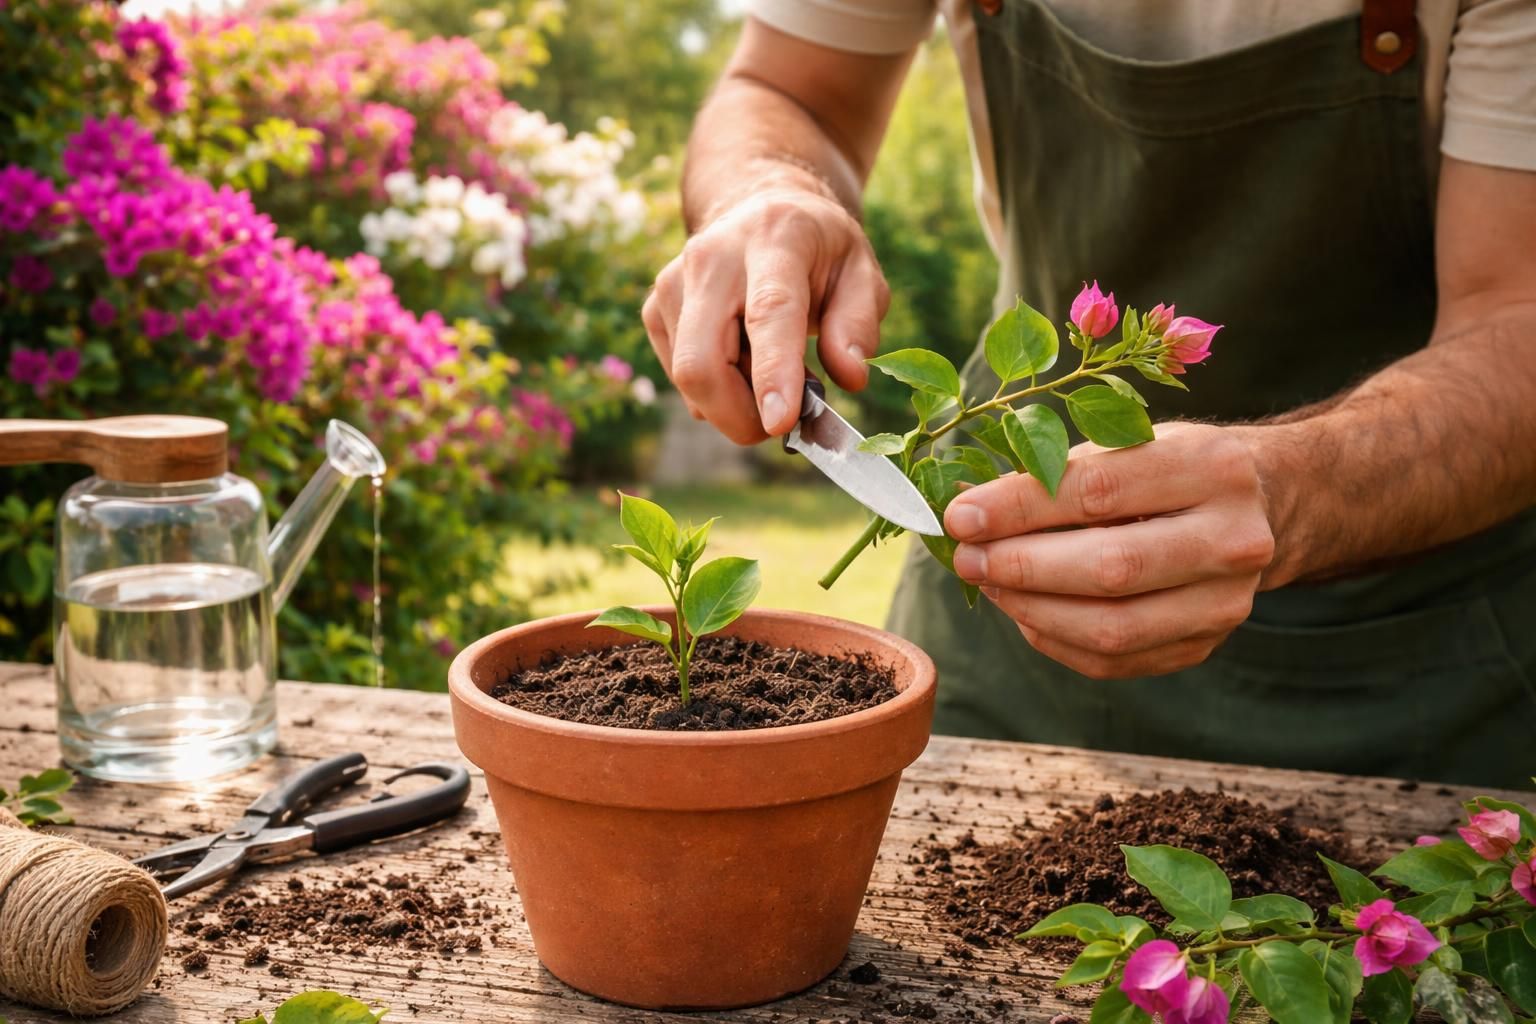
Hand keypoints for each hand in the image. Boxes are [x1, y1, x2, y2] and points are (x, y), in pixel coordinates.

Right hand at [641, 188, 889, 443]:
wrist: (760, 211)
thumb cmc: (818, 251)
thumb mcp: (862, 273)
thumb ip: (858, 325)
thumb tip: (849, 377)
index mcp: (774, 240)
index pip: (768, 312)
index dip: (773, 372)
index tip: (780, 422)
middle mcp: (711, 258)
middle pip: (702, 361)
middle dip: (739, 415)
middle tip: (783, 421)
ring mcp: (673, 284)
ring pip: (690, 379)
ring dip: (735, 401)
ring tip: (770, 368)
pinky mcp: (654, 310)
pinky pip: (681, 379)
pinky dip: (716, 390)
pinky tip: (742, 360)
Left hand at [944, 423, 1276, 678]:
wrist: (1259, 507)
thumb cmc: (1170, 467)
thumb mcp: (1127, 443)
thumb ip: (1057, 472)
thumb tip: (968, 514)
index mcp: (1212, 467)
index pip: (1098, 490)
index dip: (1019, 508)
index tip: (960, 517)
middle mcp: (1233, 539)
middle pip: (1110, 567)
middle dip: (1021, 566)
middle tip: (966, 558)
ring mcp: (1226, 602)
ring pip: (1112, 626)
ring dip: (1031, 609)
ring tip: (988, 584)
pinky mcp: (1205, 645)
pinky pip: (1114, 660)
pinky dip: (1055, 638)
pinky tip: (1024, 611)